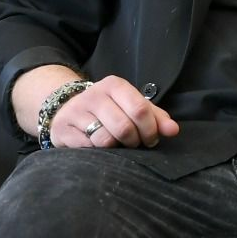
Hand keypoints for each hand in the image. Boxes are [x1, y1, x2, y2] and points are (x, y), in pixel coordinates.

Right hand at [13, 66, 179, 148]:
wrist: (66, 108)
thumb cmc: (108, 109)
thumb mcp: (131, 106)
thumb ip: (155, 117)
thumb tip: (173, 130)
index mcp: (115, 85)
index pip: (140, 109)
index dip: (150, 129)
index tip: (151, 139)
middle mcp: (94, 95)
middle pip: (124, 127)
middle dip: (134, 141)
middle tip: (135, 144)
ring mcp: (76, 112)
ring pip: (105, 140)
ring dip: (116, 148)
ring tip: (117, 145)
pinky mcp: (63, 129)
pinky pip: (88, 148)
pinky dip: (98, 152)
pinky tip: (99, 147)